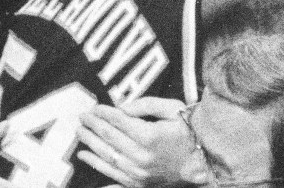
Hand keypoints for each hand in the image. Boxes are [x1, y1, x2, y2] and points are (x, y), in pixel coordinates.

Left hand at [77, 98, 209, 187]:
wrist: (204, 162)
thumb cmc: (189, 132)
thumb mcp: (173, 109)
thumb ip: (146, 104)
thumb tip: (121, 107)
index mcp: (149, 136)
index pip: (118, 121)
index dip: (103, 112)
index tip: (94, 107)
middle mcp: (141, 156)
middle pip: (109, 138)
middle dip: (92, 125)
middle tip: (82, 116)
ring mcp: (139, 172)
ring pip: (106, 156)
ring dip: (89, 143)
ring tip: (79, 132)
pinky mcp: (139, 183)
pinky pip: (111, 174)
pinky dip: (95, 164)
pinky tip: (84, 156)